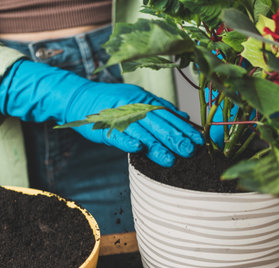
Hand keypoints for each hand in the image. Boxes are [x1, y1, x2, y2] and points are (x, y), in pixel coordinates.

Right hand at [0, 60, 203, 166]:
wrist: (79, 97)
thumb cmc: (110, 102)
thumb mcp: (137, 101)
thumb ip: (159, 109)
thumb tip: (183, 116)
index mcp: (144, 101)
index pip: (168, 115)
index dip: (184, 128)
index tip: (199, 140)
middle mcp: (134, 106)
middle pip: (158, 123)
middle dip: (175, 138)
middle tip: (190, 151)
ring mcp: (118, 114)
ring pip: (141, 130)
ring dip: (157, 145)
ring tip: (171, 158)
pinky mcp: (104, 124)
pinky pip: (117, 133)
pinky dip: (127, 141)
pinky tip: (139, 148)